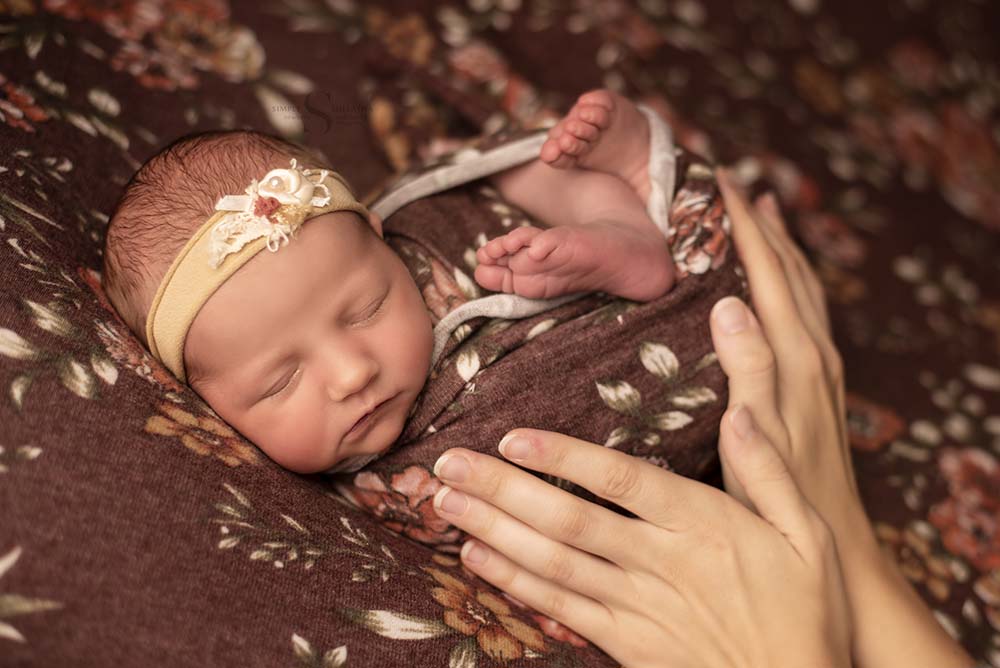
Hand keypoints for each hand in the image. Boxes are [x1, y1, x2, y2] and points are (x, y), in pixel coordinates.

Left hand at [430, 420, 851, 666]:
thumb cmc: (806, 613)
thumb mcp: (809, 535)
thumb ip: (769, 471)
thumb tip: (741, 409)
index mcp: (704, 526)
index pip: (621, 482)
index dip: (564, 458)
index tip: (512, 436)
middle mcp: (661, 563)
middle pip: (569, 519)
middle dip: (502, 488)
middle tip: (447, 462)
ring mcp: (638, 607)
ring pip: (553, 562)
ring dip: (494, 528)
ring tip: (446, 500)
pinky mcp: (625, 643)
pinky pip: (559, 608)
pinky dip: (514, 581)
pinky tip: (477, 556)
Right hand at [709, 168, 864, 543]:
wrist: (833, 537)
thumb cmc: (780, 494)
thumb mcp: (756, 435)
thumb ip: (749, 369)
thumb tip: (729, 303)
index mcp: (795, 357)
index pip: (766, 273)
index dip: (744, 224)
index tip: (717, 180)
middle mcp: (814, 352)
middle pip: (790, 268)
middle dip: (762, 220)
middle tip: (729, 179)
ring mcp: (822, 366)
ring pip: (802, 286)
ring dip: (781, 243)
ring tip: (761, 208)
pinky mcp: (820, 382)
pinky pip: (806, 309)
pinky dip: (791, 277)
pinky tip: (777, 281)